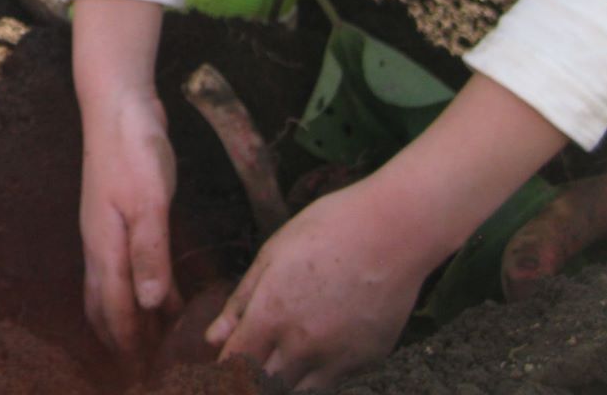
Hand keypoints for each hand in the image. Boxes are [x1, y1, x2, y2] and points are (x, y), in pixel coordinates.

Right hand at [79, 82, 177, 358]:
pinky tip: (165, 299)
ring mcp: (106, 230)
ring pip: (113, 289)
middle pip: (105, 306)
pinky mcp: (119, 216)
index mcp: (105, 246)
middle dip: (122, 340)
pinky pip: (126, 267)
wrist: (118, 103)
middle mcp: (100, 244)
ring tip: (156, 344)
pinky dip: (142, 290)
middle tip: (144, 368)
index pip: (114, 310)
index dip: (128, 346)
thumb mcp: (149, 202)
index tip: (142, 376)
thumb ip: (150, 253)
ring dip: (132, 318)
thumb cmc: (133, 148)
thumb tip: (148, 306)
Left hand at [207, 170, 433, 388]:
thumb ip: (241, 301)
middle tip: (252, 362)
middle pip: (263, 384)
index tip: (223, 367)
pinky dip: (319, 375)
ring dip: (283, 382)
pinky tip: (318, 353)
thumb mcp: (273, 253)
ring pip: (298, 391)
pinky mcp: (366, 360)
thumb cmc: (328, 229)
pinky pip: (334, 382)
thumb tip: (212, 338)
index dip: (224, 370)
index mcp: (271, 314)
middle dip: (251, 378)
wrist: (394, 230)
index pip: (235, 364)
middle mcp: (302, 344)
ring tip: (281, 361)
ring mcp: (337, 357)